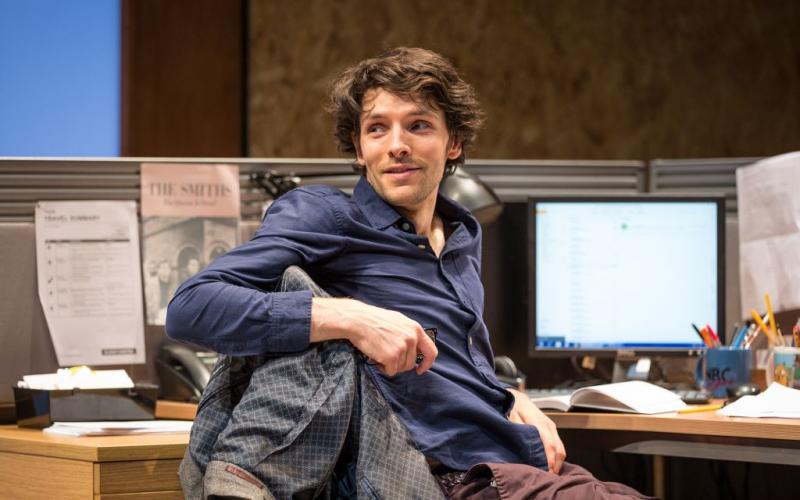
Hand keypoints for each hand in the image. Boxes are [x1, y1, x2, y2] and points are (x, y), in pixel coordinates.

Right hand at [310, 297, 436, 375]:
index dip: (427, 363)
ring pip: (401, 368)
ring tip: (380, 352)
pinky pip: (391, 371)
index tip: (420, 369)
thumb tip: (417, 348)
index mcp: (416, 329)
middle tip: (387, 356)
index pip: (431, 351)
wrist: (358, 320)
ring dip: (390, 365)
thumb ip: (410, 333)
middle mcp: (412, 338)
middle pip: (411, 363)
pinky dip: (383, 368)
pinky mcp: (392, 357)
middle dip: (400, 364)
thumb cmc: (375, 320)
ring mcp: (402, 348)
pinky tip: (376, 357)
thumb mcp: (399, 321)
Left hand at [507, 388, 565, 473]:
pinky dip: (557, 456)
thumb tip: (527, 448)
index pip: (548, 444)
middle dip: (556, 463)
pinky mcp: (552, 429)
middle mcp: (549, 425)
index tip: (547, 470)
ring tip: (551, 473)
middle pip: (558, 447)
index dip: (549, 459)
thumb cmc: (513, 409)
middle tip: (550, 477)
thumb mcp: (512, 419)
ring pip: (561, 447)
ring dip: (558, 461)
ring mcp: (552, 427)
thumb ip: (520, 432)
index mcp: (539, 423)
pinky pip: (559, 444)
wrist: (518, 398)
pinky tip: (551, 464)